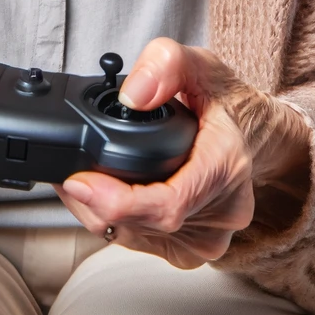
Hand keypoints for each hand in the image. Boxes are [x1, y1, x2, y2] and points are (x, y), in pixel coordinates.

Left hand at [55, 38, 309, 267]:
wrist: (250, 131)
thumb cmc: (221, 99)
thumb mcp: (197, 63)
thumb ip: (165, 65)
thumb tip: (132, 96)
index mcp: (225, 167)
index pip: (167, 205)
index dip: (115, 201)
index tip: (77, 181)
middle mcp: (222, 213)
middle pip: (141, 223)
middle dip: (92, 199)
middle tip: (65, 168)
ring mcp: (207, 239)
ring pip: (134, 237)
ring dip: (97, 211)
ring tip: (80, 176)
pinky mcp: (189, 250)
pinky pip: (139, 242)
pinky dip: (113, 219)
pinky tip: (102, 193)